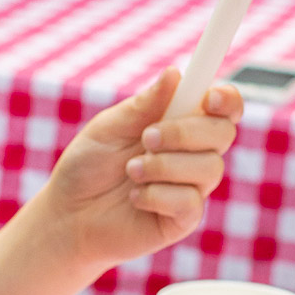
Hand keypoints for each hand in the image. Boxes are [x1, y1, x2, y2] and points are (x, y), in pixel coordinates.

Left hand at [40, 69, 241, 272]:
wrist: (67, 213)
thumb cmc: (89, 165)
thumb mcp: (110, 127)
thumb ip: (143, 105)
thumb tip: (174, 74)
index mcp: (181, 123)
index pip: (224, 108)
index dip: (227, 99)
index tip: (208, 98)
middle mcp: (193, 154)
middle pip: (224, 133)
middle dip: (185, 132)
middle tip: (146, 138)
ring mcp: (191, 188)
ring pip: (209, 168)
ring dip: (164, 165)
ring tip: (131, 171)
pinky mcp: (182, 220)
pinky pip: (190, 202)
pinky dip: (157, 195)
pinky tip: (134, 197)